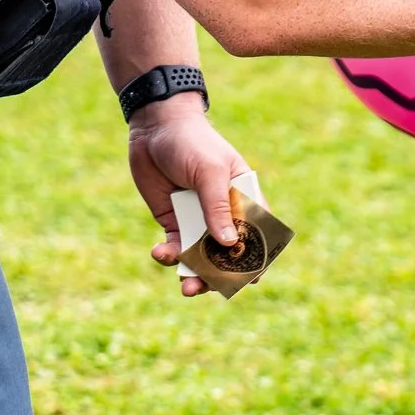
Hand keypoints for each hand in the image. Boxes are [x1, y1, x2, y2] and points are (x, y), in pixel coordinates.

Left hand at [126, 95, 251, 297]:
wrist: (155, 127)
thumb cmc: (192, 142)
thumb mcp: (210, 172)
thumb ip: (218, 207)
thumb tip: (228, 244)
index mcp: (245, 197)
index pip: (259, 233)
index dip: (259, 257)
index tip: (252, 278)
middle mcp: (224, 212)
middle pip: (229, 253)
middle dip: (221, 274)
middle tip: (209, 287)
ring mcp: (198, 219)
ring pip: (202, 257)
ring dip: (195, 274)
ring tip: (186, 287)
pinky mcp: (174, 221)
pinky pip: (176, 247)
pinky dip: (169, 256)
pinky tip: (160, 252)